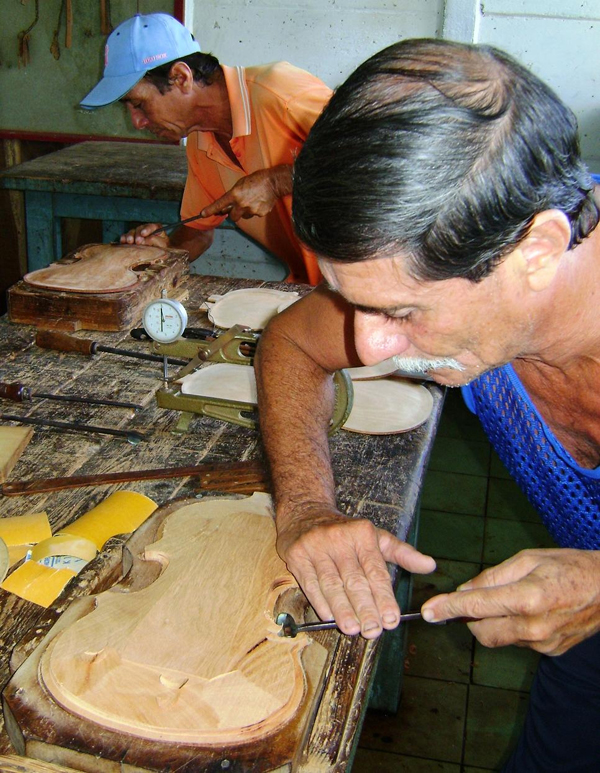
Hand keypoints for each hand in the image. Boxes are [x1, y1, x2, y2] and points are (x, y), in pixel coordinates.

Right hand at [120, 223, 169, 247]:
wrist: (159, 258)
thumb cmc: (163, 250)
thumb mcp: (163, 245)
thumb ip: (156, 241)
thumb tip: (145, 240)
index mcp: (156, 230)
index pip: (152, 226)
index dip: (147, 229)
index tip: (143, 234)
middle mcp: (145, 230)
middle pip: (140, 228)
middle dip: (138, 234)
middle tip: (137, 241)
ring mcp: (137, 234)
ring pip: (132, 232)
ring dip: (130, 236)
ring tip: (130, 242)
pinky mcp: (131, 239)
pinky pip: (125, 236)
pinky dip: (124, 238)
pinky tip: (123, 241)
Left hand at [200, 166, 291, 221]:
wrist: (273, 182)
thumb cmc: (256, 180)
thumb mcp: (240, 184)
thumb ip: (233, 195)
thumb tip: (226, 206)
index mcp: (235, 194)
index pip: (219, 204)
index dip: (210, 210)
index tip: (202, 214)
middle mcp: (241, 204)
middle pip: (232, 217)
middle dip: (233, 214)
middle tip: (237, 207)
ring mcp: (251, 210)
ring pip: (243, 216)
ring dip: (244, 212)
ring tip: (252, 201)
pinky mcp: (260, 213)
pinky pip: (253, 215)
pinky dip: (254, 210)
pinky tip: (259, 202)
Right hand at [277, 503, 435, 638]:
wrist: (306, 513)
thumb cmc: (346, 532)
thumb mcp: (376, 537)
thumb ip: (403, 553)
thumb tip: (430, 566)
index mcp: (362, 535)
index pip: (375, 571)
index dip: (384, 597)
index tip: (391, 619)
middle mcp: (339, 539)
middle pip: (354, 579)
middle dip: (365, 608)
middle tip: (374, 631)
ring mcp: (316, 546)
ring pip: (332, 584)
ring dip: (343, 609)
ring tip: (353, 629)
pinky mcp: (296, 555)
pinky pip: (310, 583)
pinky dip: (320, 601)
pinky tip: (330, 617)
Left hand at [421, 548, 599, 654]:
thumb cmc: (568, 566)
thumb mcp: (527, 559)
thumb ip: (493, 576)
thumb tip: (465, 590)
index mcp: (527, 598)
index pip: (476, 606)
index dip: (448, 608)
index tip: (428, 612)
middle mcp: (534, 626)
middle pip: (482, 632)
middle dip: (469, 619)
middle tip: (472, 601)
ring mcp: (544, 643)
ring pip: (500, 638)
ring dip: (493, 622)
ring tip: (512, 600)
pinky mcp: (551, 652)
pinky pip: (519, 642)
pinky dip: (513, 628)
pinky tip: (528, 611)